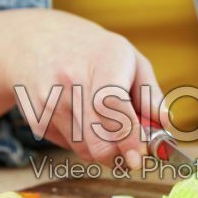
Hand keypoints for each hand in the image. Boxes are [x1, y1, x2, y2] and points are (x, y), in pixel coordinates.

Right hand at [0, 8, 165, 167]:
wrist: (33, 40)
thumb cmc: (92, 51)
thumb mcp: (129, 58)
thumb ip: (150, 93)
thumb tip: (164, 124)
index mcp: (103, 60)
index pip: (111, 105)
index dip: (127, 136)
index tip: (139, 157)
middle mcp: (72, 80)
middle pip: (96, 138)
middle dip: (119, 156)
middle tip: (132, 157)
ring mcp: (50, 100)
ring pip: (84, 150)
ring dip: (103, 152)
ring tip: (108, 132)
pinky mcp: (37, 117)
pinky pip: (69, 146)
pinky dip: (83, 144)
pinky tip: (82, 120)